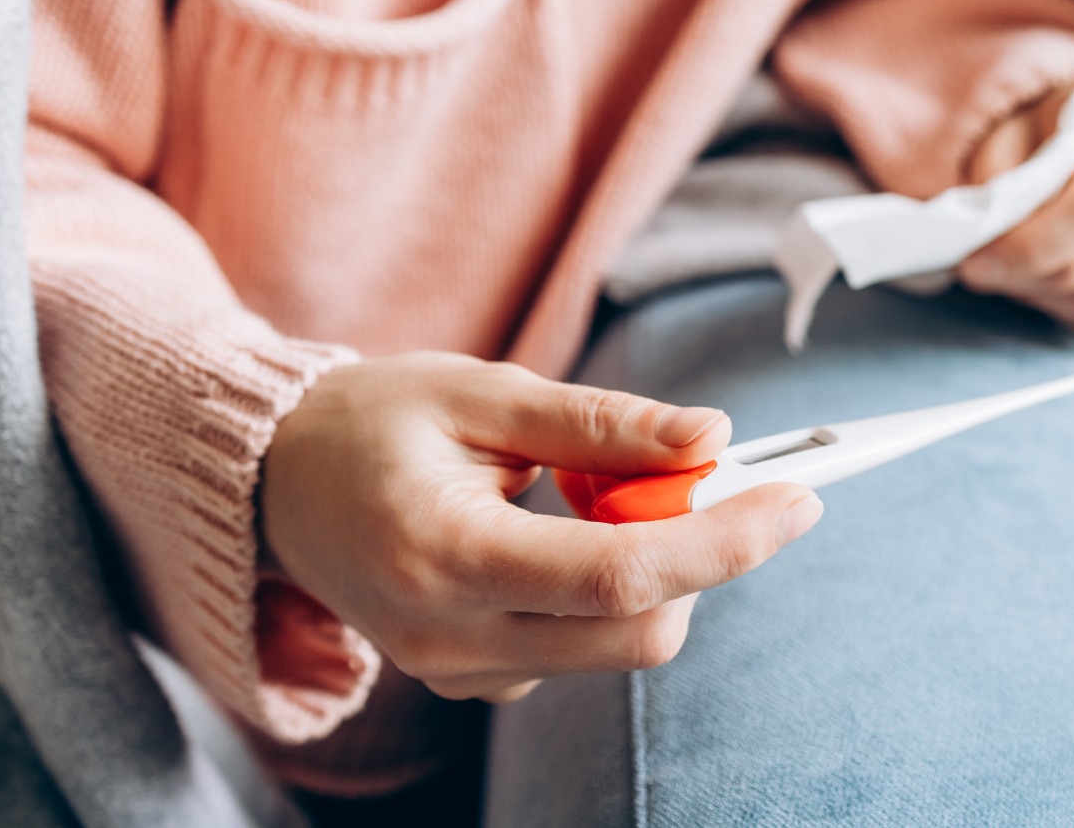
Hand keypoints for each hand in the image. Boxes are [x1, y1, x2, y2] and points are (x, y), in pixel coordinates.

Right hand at [260, 353, 822, 703]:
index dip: (725, 542)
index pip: (619, 575)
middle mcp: (450, 638)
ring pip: (618, 647)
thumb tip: (712, 435)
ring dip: (654, 570)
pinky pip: (580, 650)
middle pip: (638, 635)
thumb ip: (599, 422)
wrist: (273, 483)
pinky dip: (609, 591)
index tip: (799, 498)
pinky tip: (559, 531)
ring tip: (593, 490)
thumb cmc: (373, 419)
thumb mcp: (481, 389)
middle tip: (705, 473)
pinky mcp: (472, 683)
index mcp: (445, 553)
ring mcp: (458, 674)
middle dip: (704, 557)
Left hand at [958, 79, 1073, 339]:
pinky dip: (1062, 305)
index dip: (1030, 246)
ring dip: (1036, 290)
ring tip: (1016, 260)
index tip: (974, 262)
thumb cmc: (1054, 130)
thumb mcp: (1013, 125)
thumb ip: (996, 171)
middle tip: (980, 264)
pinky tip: (1048, 272)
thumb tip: (987, 236)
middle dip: (1020, 274)